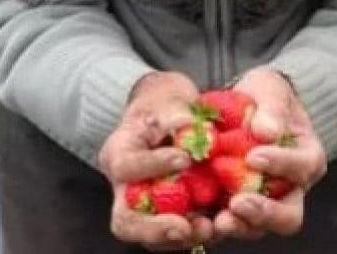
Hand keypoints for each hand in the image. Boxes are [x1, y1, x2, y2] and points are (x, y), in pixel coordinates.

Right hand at [99, 71, 214, 251]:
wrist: (169, 119)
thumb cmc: (165, 106)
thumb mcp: (167, 100)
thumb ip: (175, 114)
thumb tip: (187, 127)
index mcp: (118, 153)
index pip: (126, 166)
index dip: (153, 165)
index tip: (185, 158)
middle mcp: (124, 188)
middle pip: (126, 219)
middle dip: (155, 228)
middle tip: (185, 226)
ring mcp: (145, 207)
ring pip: (149, 236)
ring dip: (178, 237)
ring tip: (207, 229)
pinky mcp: (167, 216)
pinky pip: (175, 235)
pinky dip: (194, 234)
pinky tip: (217, 225)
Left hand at [213, 67, 327, 241]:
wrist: (244, 107)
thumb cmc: (264, 97)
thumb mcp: (272, 89)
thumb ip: (273, 108)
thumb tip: (267, 131)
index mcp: (306, 158)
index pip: (302, 167)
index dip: (280, 165)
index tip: (253, 157)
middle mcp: (290, 189)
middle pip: (288, 215)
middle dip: (264, 213)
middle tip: (238, 203)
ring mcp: (263, 204)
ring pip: (259, 227)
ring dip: (239, 226)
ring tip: (218, 220)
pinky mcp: (235, 209)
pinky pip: (229, 224)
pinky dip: (215, 226)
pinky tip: (200, 220)